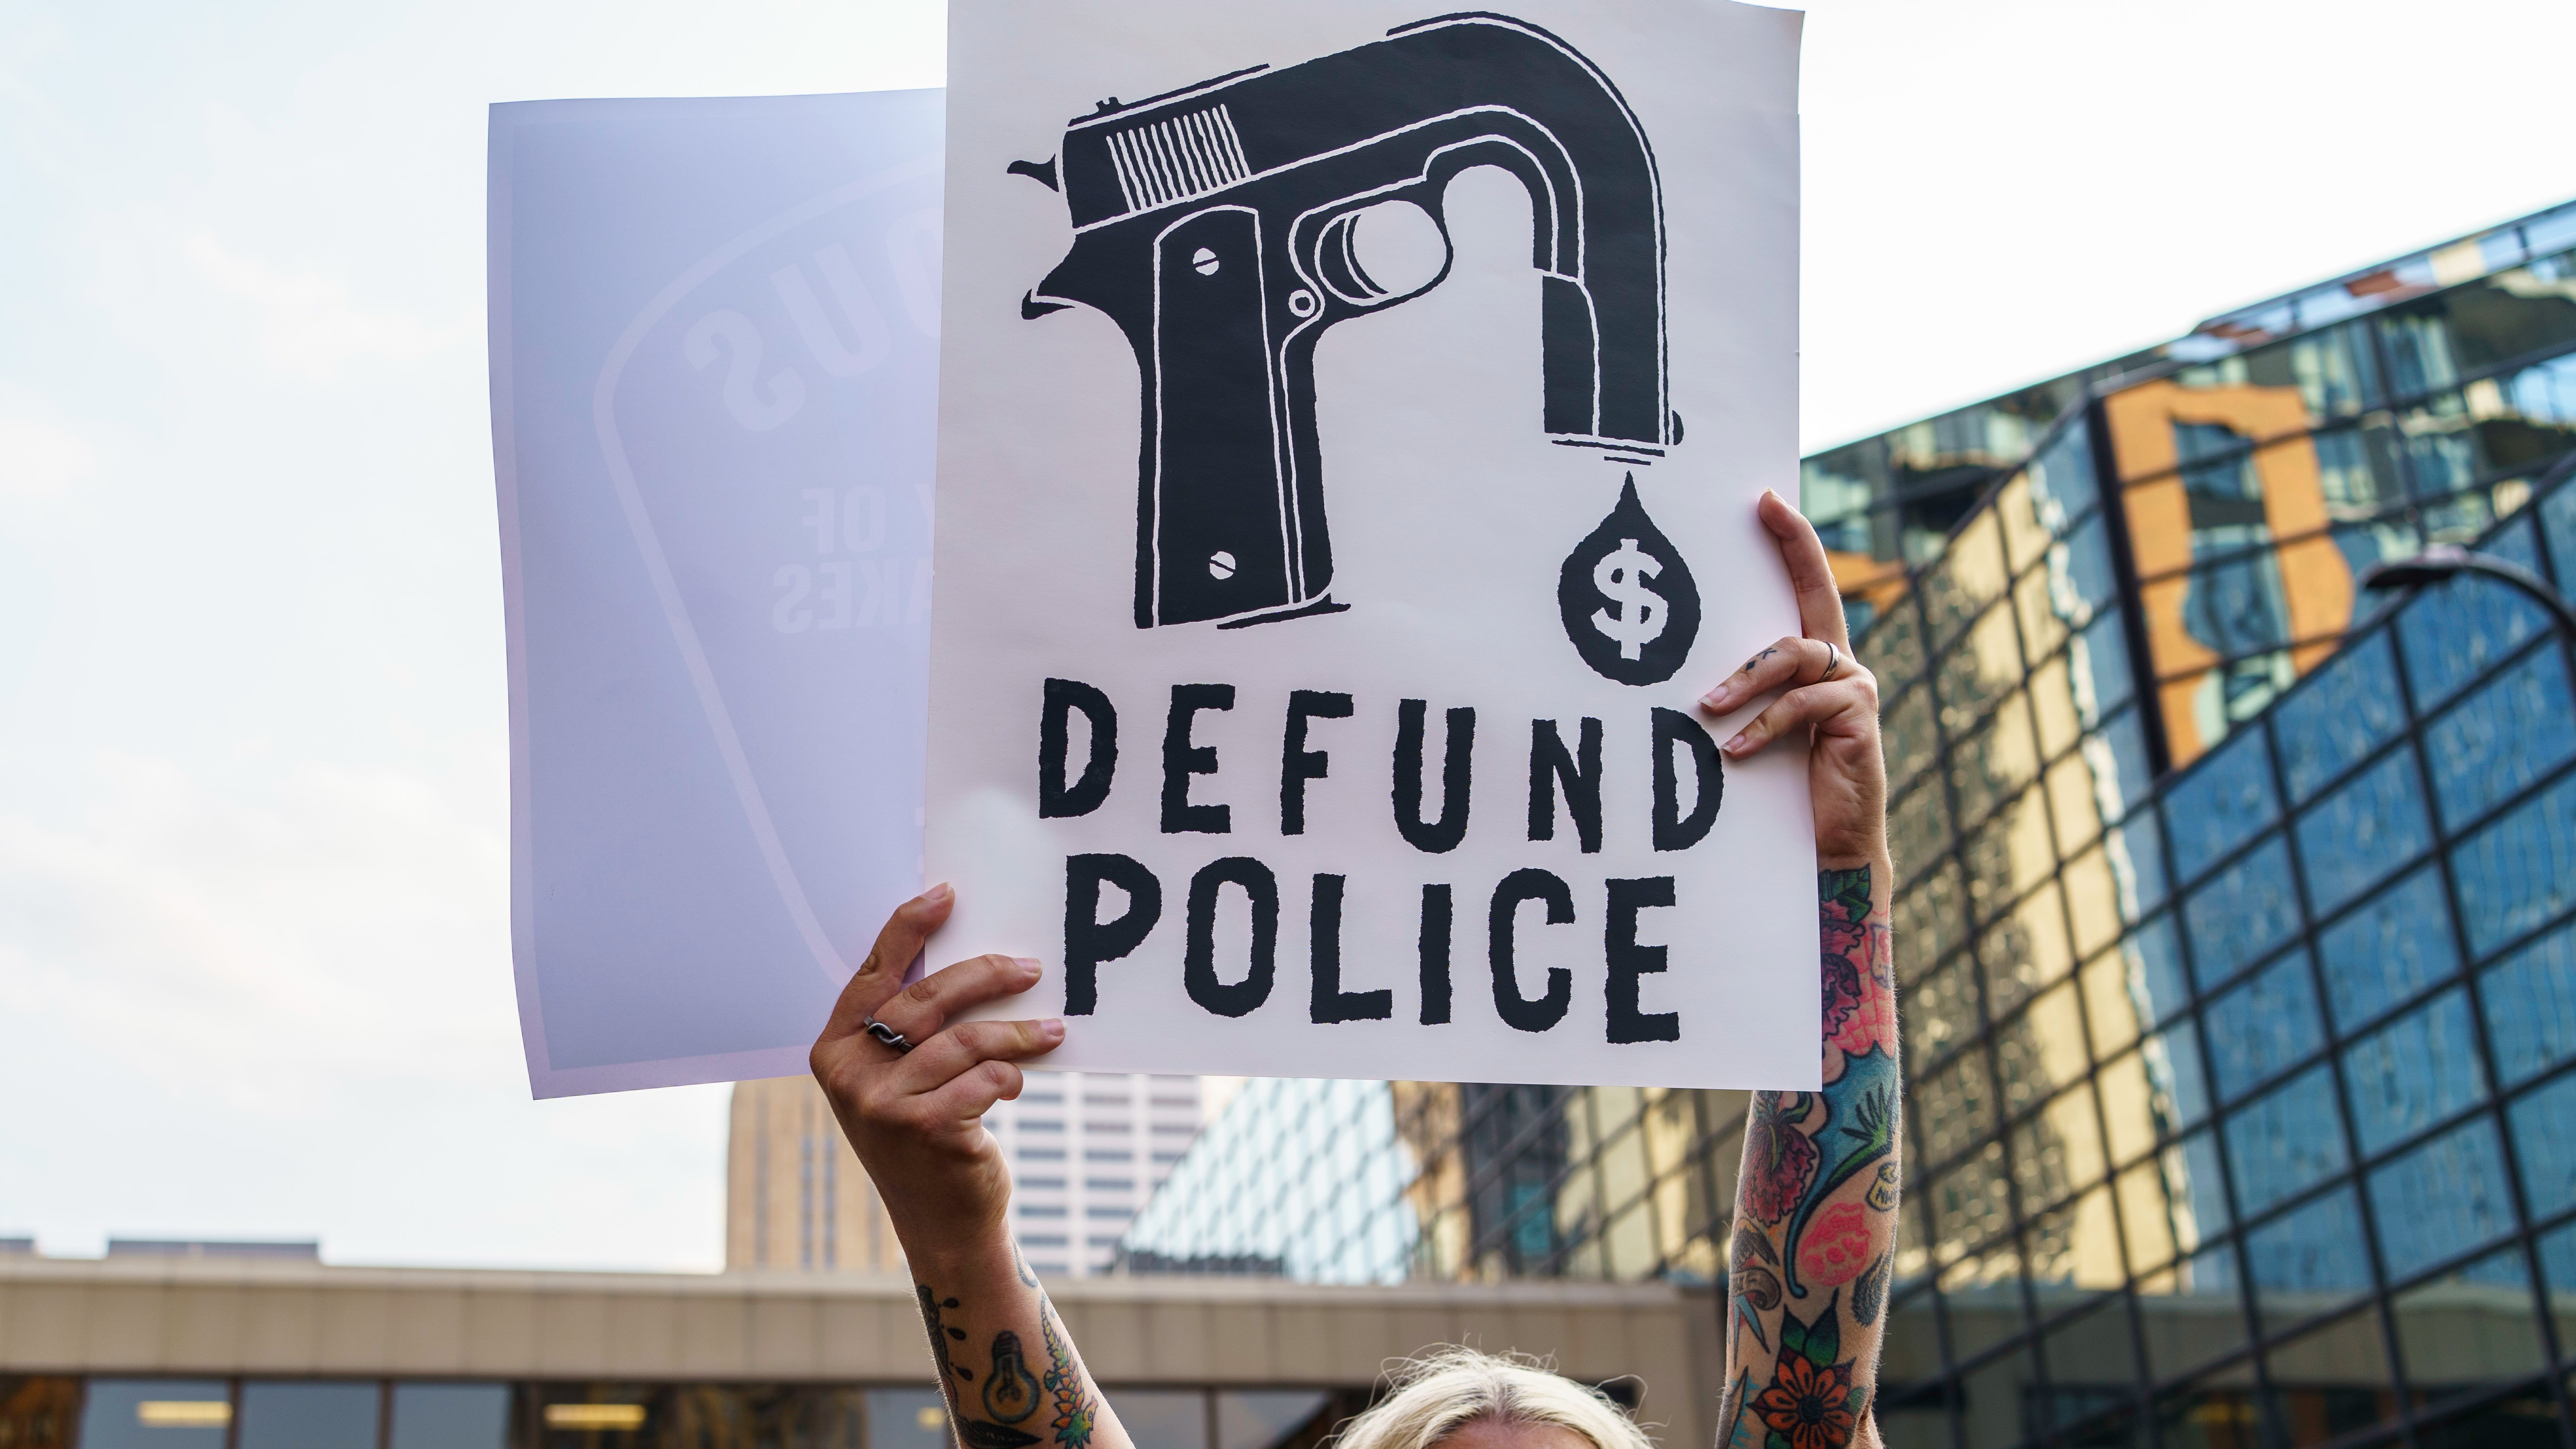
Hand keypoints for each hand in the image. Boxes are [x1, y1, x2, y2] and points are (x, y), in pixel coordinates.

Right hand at [810, 883, 1063, 1260]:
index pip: (873, 974)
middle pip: (926, 999)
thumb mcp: (900, 1081)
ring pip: (965, 1040)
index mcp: (833, 1051)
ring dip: (1018, 1032)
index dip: (908, 928)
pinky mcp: (925, 1128)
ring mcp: (883, 1105)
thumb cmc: (926, 1137)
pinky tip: (1016, 1084)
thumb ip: (911, 1030)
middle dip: (986, 976)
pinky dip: (1010, 1075)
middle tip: (1030, 968)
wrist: (942, 1223)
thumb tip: (968, 961)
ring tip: (1052, 1033)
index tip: (947, 894)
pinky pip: (984, 1078)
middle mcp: (849, 1076)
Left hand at [1698, 489, 1887, 867]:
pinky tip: (1736, 751)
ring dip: (1744, 679)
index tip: (1767, 497)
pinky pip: (1801, 707)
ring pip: (1793, 654)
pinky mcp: (1858, 718)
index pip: (1807, 586)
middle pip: (1816, 593)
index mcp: (1817, 660)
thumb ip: (1741, 692)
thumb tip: (1683, 671)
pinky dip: (1763, 727)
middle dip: (1793, 546)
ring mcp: (1854, 688)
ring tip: (1709, 707)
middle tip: (1763, 508)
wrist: (1828, 844)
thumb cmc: (1783, 787)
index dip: (1793, 541)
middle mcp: (1841, 664)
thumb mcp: (1756, 727)